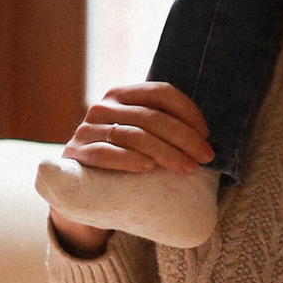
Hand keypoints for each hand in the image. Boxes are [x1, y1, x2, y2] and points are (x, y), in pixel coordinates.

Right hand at [47, 83, 211, 254]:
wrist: (81, 190)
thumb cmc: (122, 161)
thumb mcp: (141, 137)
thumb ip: (161, 126)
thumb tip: (205, 136)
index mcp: (122, 95)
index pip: (160, 92)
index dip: (187, 111)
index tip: (206, 134)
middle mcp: (102, 107)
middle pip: (150, 116)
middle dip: (183, 136)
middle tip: (205, 157)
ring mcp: (86, 130)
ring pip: (132, 135)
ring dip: (165, 152)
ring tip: (187, 168)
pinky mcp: (76, 154)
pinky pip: (104, 153)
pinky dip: (128, 159)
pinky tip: (147, 168)